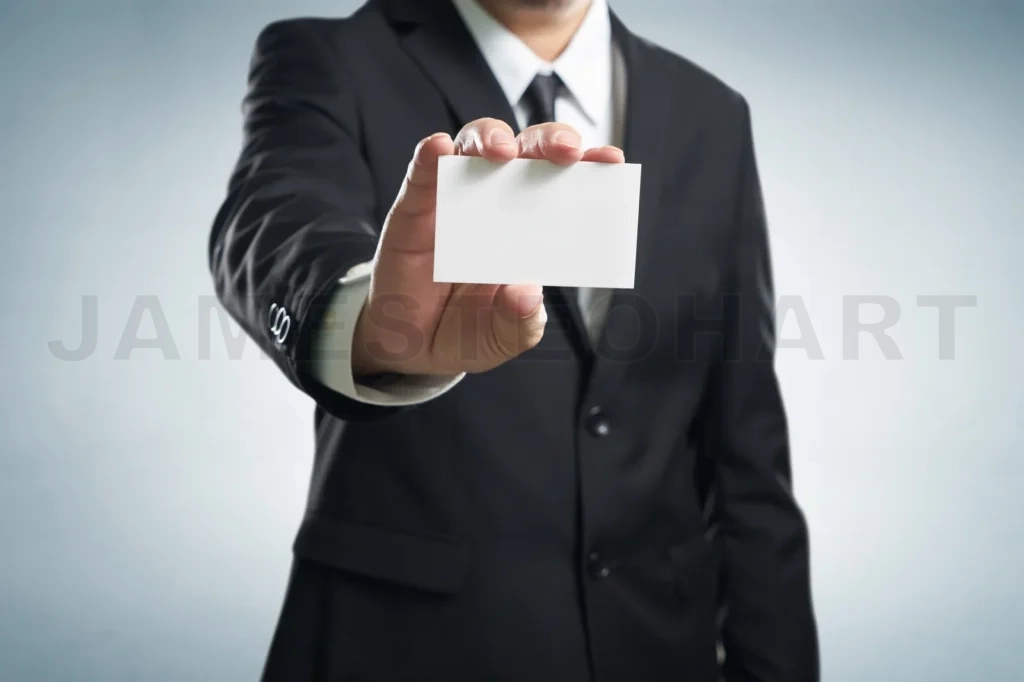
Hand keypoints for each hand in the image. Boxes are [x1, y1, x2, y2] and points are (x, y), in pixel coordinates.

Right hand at [351, 118, 624, 376]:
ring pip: (477, 146)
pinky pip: (422, 172)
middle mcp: (500, 201)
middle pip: (528, 150)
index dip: (590, 165)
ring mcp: (456, 198)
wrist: (411, 346)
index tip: (611, 159)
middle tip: (563, 152)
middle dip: (550, 141)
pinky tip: (439, 149)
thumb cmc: (468, 331)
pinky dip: (431, 155)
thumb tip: (526, 294)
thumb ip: (519, 321)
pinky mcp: (414, 206)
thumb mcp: (502, 338)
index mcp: (535, 227)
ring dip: (491, 138)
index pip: (567, 184)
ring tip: (501, 152)